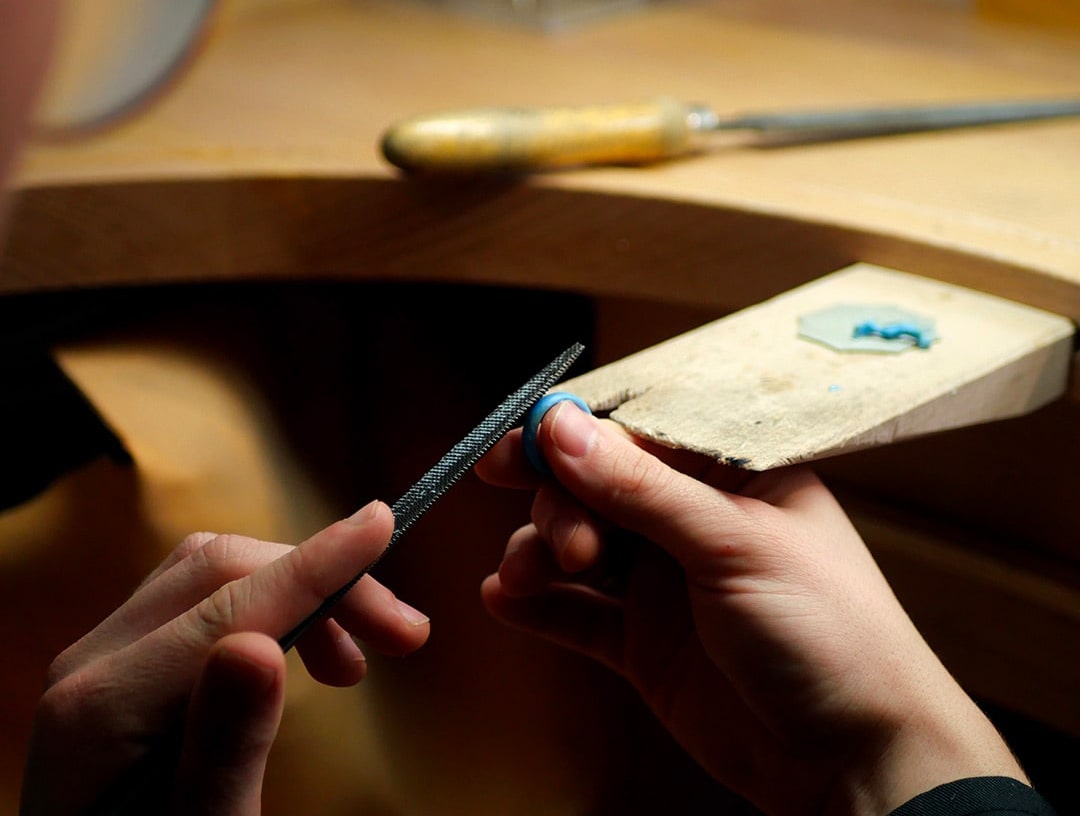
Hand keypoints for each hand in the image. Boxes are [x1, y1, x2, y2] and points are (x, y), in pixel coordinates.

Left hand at [20, 500, 429, 814]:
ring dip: (298, 594)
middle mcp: (90, 666)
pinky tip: (301, 655)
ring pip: (210, 574)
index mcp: (102, 709)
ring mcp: (101, 663)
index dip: (316, 566)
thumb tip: (261, 648)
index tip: (382, 523)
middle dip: (321, 583)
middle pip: (218, 569)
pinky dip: (267, 610)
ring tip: (355, 663)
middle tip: (403, 634)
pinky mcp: (121, 671)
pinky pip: (199, 602)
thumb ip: (224, 748)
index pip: (229, 603)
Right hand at [476, 402, 1025, 815]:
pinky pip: (578, 614)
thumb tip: (562, 425)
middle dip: (560, 503)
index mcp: (731, 475)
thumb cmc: (829, 631)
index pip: (636, 434)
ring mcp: (666, 584)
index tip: (518, 448)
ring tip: (528, 576)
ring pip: (578, 548)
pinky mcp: (645, 644)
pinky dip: (539, 605)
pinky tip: (506, 601)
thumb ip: (642, 488)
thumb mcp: (734, 545)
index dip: (571, 434)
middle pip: (595, 487)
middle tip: (564, 541)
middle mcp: (693, 522)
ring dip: (539, 553)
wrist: (854, 759)